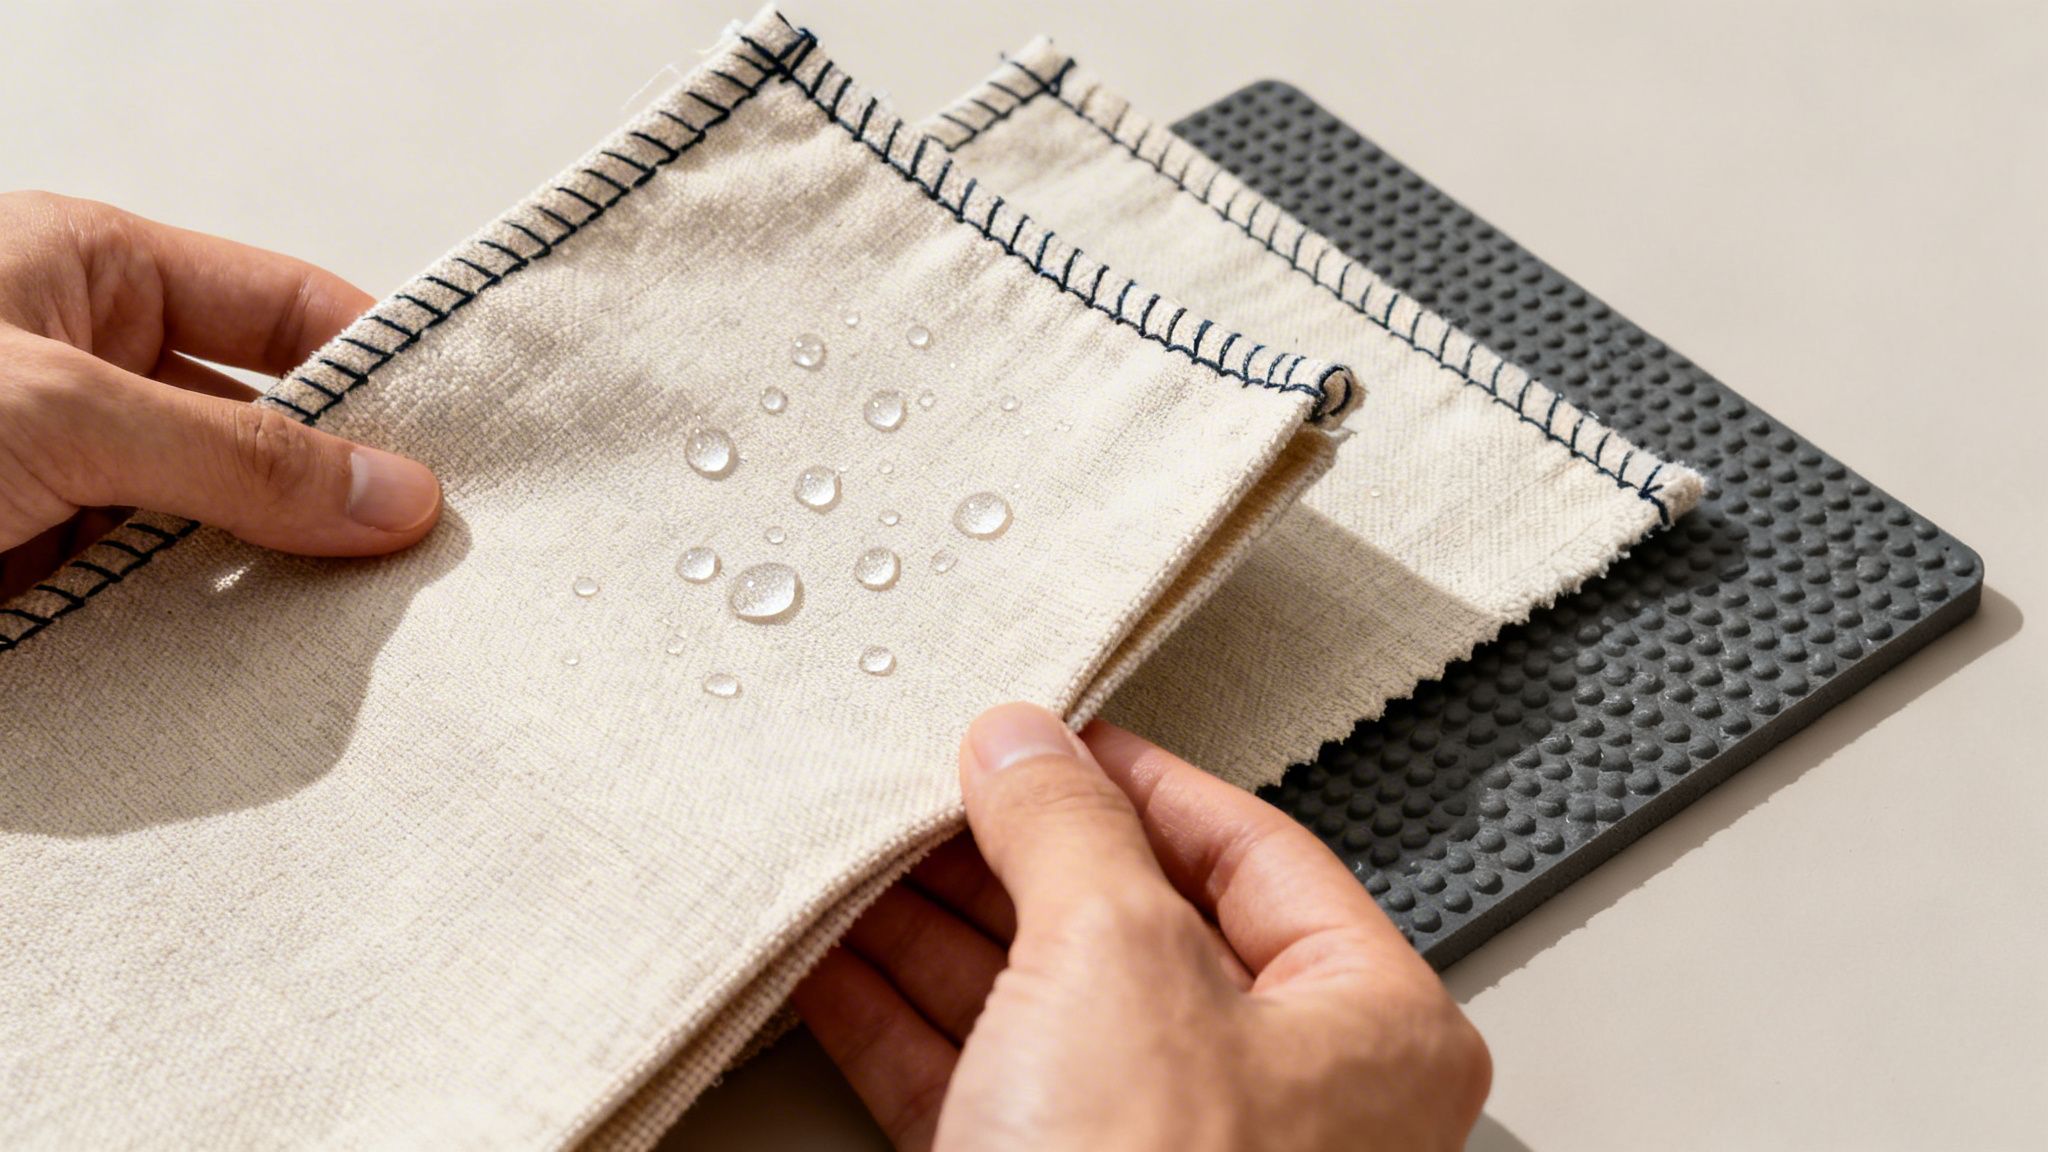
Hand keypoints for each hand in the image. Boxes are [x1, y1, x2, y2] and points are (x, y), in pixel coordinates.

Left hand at [0, 191, 440, 600]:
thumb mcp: (60, 410)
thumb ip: (234, 457)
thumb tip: (393, 492)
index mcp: (87, 271)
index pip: (280, 305)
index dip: (371, 365)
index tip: (456, 442)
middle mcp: (80, 365)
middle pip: (260, 424)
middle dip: (335, 488)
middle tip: (423, 548)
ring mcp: (56, 470)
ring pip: (212, 521)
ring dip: (272, 572)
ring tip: (361, 616)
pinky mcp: (34, 564)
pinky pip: (151, 596)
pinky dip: (206, 630)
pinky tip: (269, 655)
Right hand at [793, 704, 1490, 1150]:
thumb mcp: (1113, 959)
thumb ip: (1067, 828)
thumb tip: (1025, 744)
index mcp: (1364, 1028)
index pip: (1251, 848)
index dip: (1134, 776)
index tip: (1044, 734)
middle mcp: (1278, 1098)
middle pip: (1133, 924)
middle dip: (1013, 855)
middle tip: (933, 792)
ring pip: (1042, 1006)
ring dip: (938, 930)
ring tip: (861, 860)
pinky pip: (976, 1084)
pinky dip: (901, 1022)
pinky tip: (837, 964)